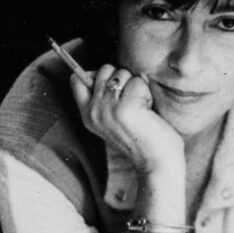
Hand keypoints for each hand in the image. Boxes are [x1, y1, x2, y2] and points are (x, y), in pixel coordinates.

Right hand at [70, 65, 186, 219]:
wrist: (156, 163)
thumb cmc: (143, 137)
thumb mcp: (115, 118)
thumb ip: (105, 98)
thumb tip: (108, 70)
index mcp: (87, 115)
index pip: (77, 79)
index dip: (96, 74)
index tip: (114, 87)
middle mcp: (93, 111)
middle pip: (105, 69)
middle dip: (123, 78)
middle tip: (133, 102)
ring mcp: (107, 109)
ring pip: (122, 73)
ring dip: (137, 86)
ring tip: (141, 109)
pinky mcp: (125, 108)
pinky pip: (138, 82)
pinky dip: (147, 93)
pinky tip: (148, 112)